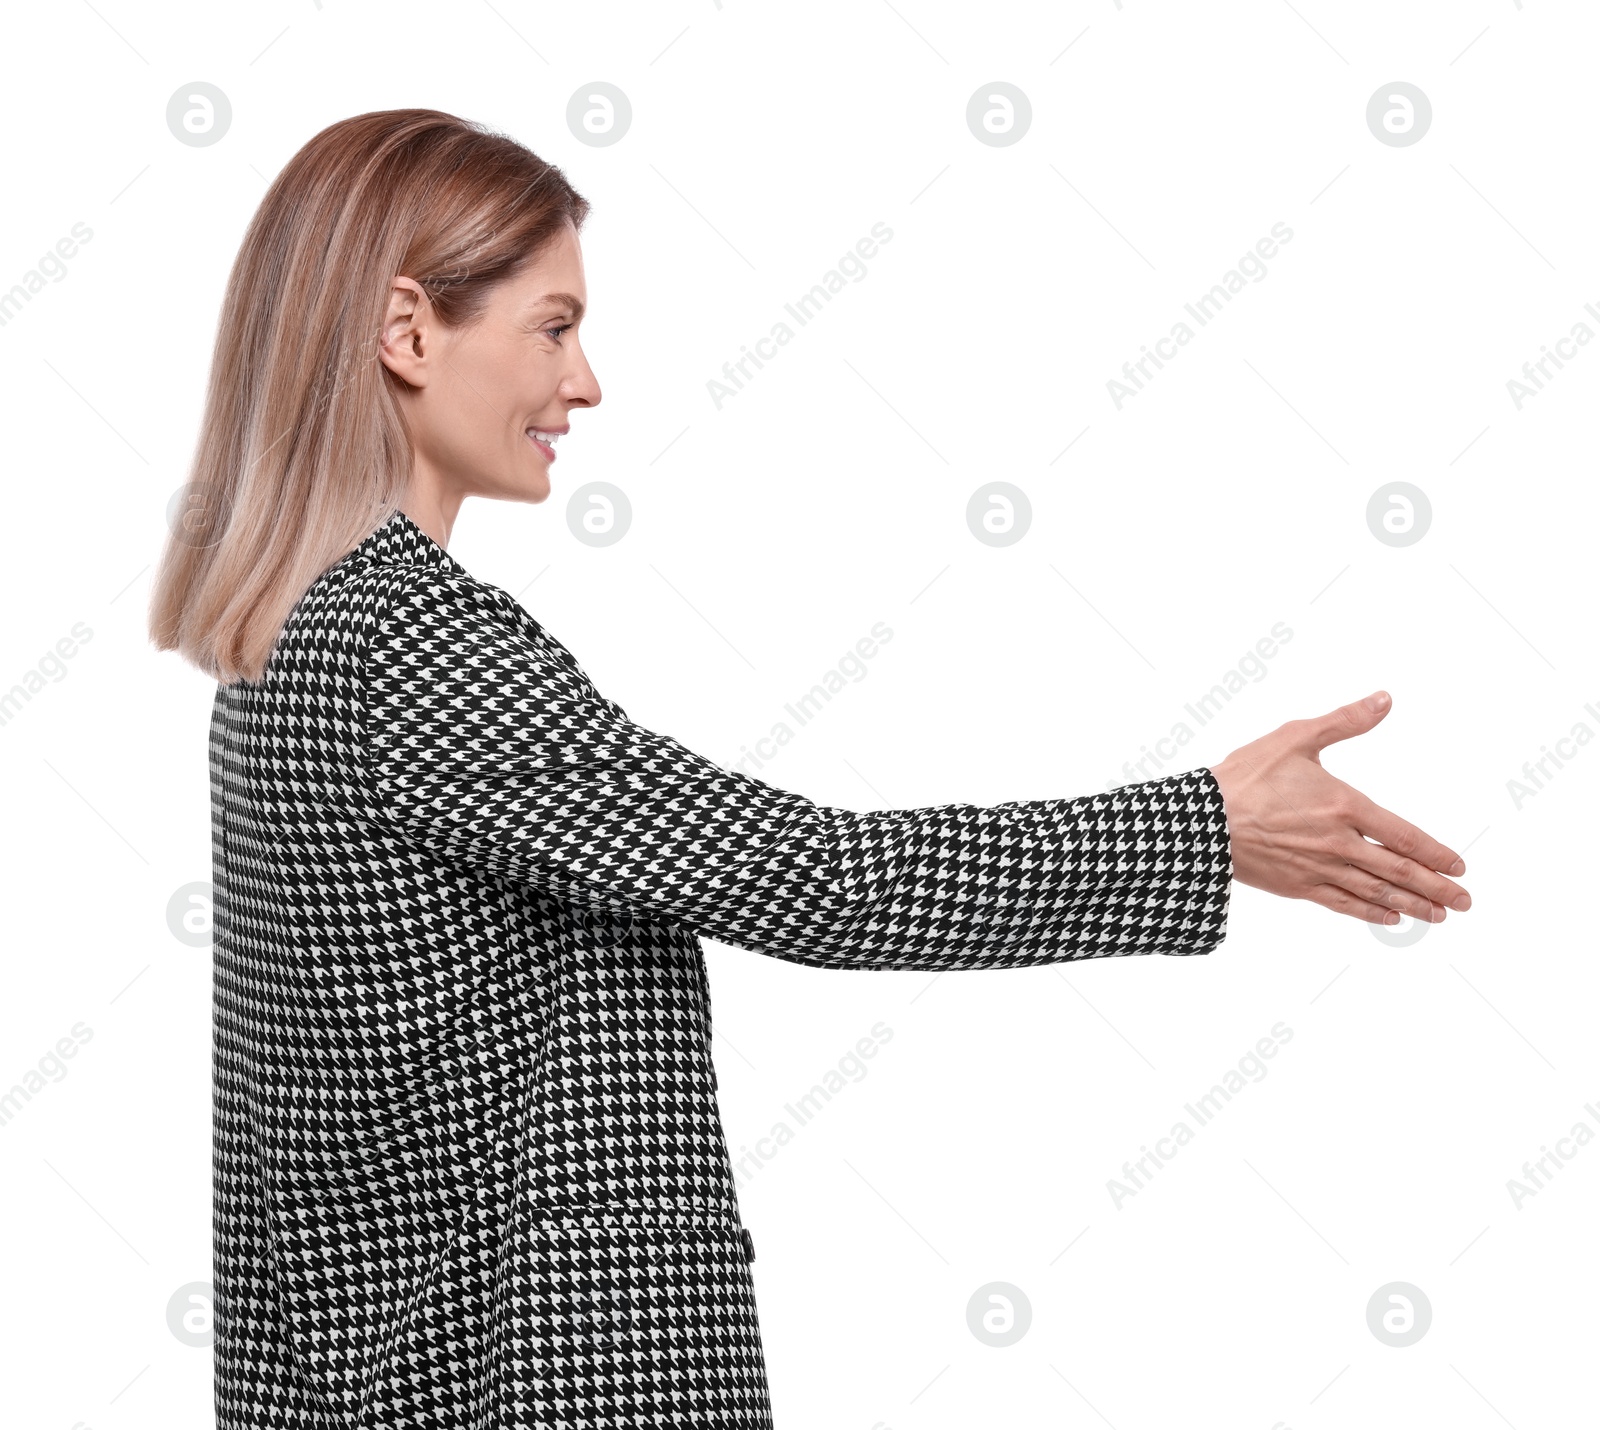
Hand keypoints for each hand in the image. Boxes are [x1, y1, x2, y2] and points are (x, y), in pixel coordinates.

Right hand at [1208, 691, 1470, 925]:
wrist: (1201, 820)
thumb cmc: (1245, 776)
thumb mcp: (1295, 737)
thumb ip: (1345, 720)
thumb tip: (1384, 700)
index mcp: (1343, 805)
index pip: (1403, 836)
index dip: (1435, 854)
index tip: (1458, 867)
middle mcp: (1337, 842)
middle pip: (1397, 870)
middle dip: (1436, 888)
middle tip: (1464, 901)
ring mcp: (1318, 868)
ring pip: (1376, 891)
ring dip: (1413, 904)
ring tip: (1439, 915)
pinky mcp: (1296, 886)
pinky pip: (1343, 903)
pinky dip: (1370, 912)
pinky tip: (1390, 917)